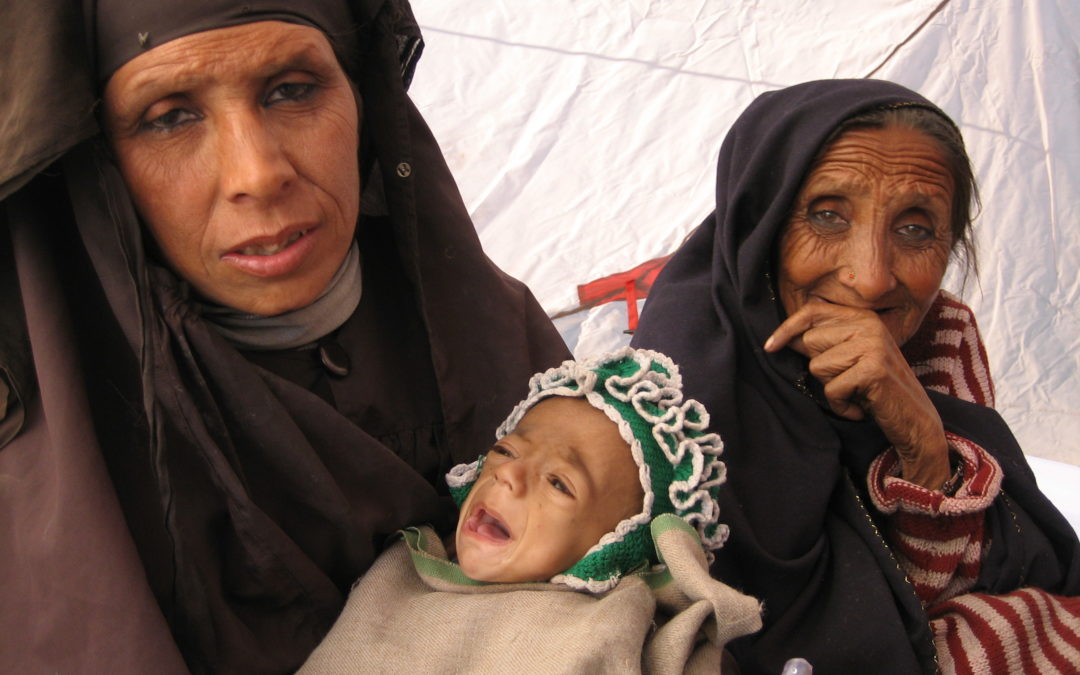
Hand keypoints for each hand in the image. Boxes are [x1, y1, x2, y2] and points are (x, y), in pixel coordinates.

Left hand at [765, 300, 949, 488]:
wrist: (914, 420)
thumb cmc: (876, 390)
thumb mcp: (850, 358)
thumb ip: (824, 343)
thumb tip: (784, 337)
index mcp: (862, 318)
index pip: (812, 312)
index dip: (786, 329)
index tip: (769, 347)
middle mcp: (869, 325)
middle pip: (810, 342)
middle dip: (821, 369)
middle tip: (849, 379)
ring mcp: (873, 345)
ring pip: (818, 367)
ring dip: (832, 388)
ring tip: (857, 392)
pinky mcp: (873, 369)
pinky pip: (832, 389)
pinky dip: (841, 405)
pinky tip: (859, 407)